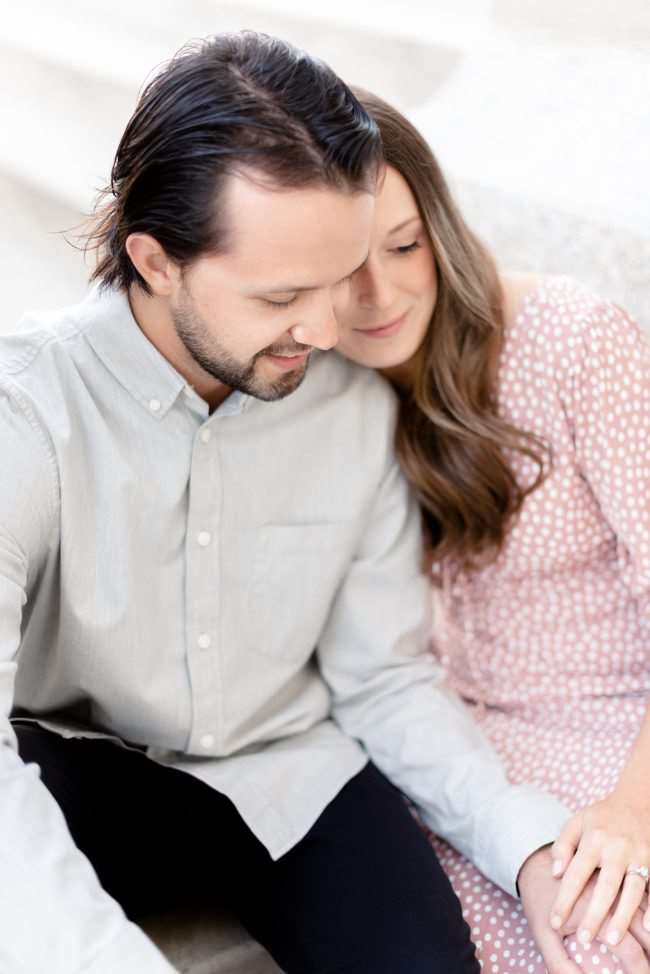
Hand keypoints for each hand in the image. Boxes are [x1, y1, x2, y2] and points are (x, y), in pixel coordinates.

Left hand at [550, 793, 649, 946]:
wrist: (638, 801)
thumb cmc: (602, 817)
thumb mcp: (577, 822)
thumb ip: (563, 846)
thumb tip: (556, 874)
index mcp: (594, 839)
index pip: (575, 874)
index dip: (564, 899)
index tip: (554, 922)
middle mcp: (617, 848)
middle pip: (604, 886)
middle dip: (594, 915)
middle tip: (583, 939)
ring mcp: (640, 855)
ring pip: (632, 891)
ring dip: (622, 917)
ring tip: (611, 940)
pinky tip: (647, 927)